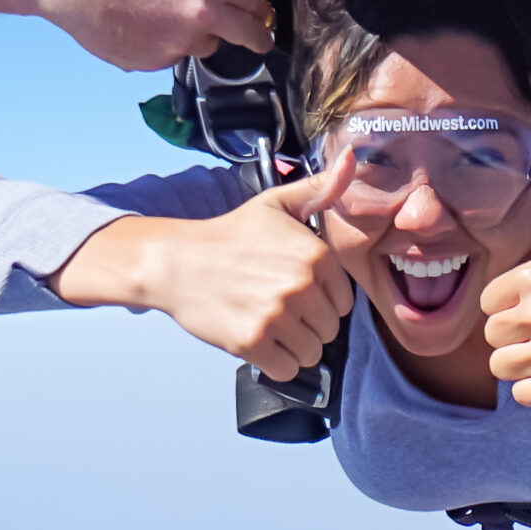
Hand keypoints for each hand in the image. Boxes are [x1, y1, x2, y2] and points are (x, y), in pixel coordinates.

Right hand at [37, 0, 273, 69]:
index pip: (255, 0)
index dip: (261, 9)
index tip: (264, 15)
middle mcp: (205, 14)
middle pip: (250, 34)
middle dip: (259, 37)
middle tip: (262, 40)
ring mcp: (182, 42)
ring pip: (206, 46)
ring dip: (197, 37)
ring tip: (165, 18)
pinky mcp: (158, 61)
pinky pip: (172, 56)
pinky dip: (163, 46)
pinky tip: (143, 27)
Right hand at [52, 153, 354, 378]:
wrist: (177, 260)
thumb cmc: (232, 234)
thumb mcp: (277, 203)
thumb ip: (321, 188)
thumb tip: (353, 158)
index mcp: (316, 255)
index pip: (345, 301)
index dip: (321, 299)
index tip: (294, 288)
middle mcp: (301, 285)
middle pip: (330, 329)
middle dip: (308, 324)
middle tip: (276, 305)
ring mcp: (276, 316)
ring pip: (311, 353)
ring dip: (293, 346)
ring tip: (267, 322)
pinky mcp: (252, 343)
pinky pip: (287, 370)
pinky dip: (275, 362)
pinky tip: (257, 339)